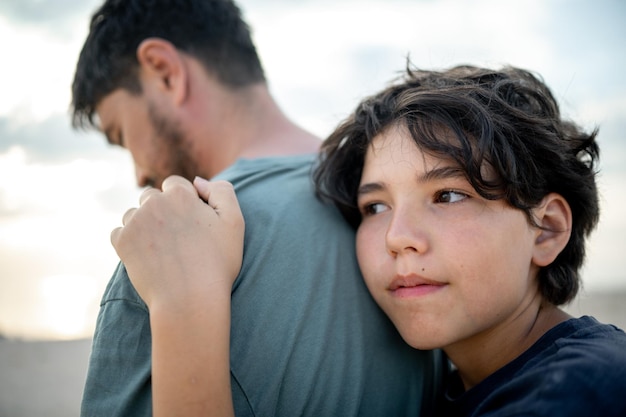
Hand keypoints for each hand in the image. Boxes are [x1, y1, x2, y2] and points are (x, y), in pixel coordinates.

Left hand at [110, 175, 244, 308]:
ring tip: (162, 250)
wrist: (190, 300)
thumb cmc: (217, 263)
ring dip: (144, 225)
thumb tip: (197, 182)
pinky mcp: (122, 242)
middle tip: (177, 238)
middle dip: (162, 210)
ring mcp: (135, 222)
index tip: (191, 223)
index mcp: (181, 194)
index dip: (185, 201)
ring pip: (135, 214)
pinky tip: (146, 256)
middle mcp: (154, 202)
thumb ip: (222, 192)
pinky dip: (130, 241)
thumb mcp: (234, 222)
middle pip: (152, 197)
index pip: (175, 184)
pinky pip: (120, 232)